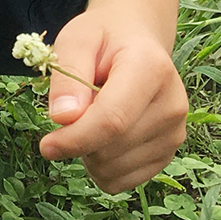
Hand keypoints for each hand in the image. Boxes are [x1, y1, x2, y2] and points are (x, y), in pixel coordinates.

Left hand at [36, 7, 187, 192]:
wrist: (137, 40)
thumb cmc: (103, 38)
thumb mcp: (76, 40)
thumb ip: (68, 75)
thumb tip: (63, 119)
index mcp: (151, 69)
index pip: (113, 120)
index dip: (76, 139)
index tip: (46, 145)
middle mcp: (172, 105)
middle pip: (111, 149)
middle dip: (78, 141)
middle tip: (74, 110)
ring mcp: (174, 132)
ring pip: (114, 171)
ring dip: (88, 155)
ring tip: (91, 118)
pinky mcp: (168, 153)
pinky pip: (122, 181)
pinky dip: (102, 167)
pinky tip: (103, 137)